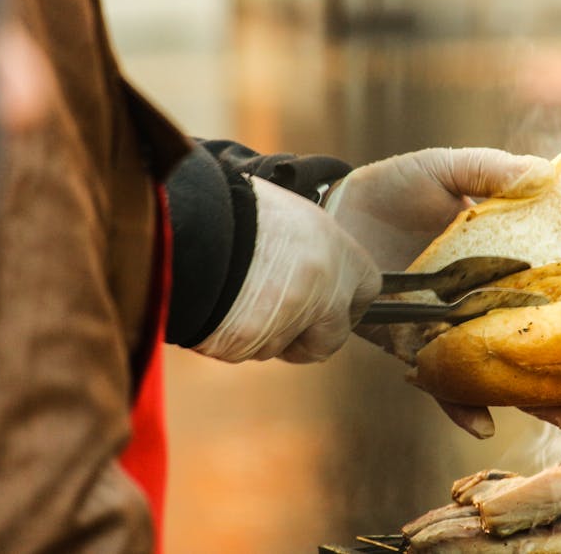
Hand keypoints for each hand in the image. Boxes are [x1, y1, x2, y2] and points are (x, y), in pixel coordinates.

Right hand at [195, 177, 381, 363]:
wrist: (192, 221)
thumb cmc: (238, 210)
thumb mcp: (291, 216)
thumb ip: (310, 250)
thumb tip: (310, 271)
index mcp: (339, 253)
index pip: (369, 289)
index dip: (348, 302)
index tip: (331, 304)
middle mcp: (324, 292)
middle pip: (331, 339)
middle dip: (309, 338)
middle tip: (281, 318)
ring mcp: (288, 322)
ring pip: (280, 345)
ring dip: (263, 333)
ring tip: (235, 293)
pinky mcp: (249, 343)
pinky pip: (244, 350)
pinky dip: (232, 337)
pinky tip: (217, 303)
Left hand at [325, 147, 560, 437]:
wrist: (336, 210)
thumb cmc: (396, 186)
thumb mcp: (447, 169)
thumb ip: (490, 171)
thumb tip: (547, 174)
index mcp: (502, 263)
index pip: (551, 294)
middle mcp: (482, 302)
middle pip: (531, 342)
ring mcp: (449, 328)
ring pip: (496, 370)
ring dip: (528, 398)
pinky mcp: (410, 344)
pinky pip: (440, 379)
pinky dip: (460, 402)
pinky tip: (483, 424)